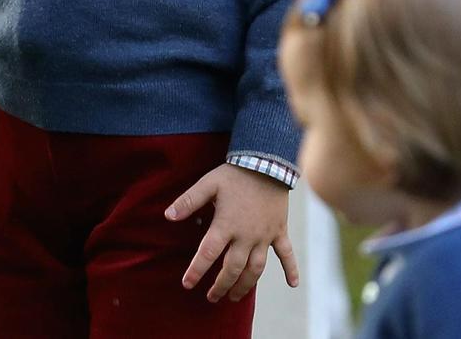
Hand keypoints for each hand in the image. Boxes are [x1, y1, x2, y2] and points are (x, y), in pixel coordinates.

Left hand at [165, 162, 297, 303]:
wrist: (266, 162)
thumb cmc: (235, 174)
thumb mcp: (208, 183)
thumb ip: (189, 200)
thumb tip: (167, 216)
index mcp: (226, 224)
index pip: (208, 253)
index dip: (196, 270)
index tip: (187, 284)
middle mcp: (246, 235)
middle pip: (232, 268)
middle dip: (221, 285)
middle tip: (212, 298)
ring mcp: (264, 235)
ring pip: (256, 269)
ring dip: (245, 285)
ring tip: (235, 296)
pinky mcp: (279, 231)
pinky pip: (286, 254)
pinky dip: (291, 269)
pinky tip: (293, 285)